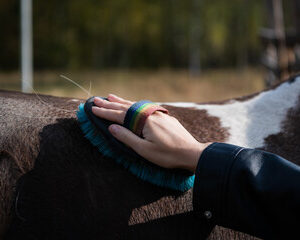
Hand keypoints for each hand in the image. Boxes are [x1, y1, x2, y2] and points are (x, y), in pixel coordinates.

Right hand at [92, 94, 210, 171]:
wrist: (192, 153)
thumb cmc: (168, 155)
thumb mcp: (144, 150)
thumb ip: (127, 137)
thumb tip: (111, 127)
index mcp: (144, 121)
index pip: (120, 115)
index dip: (106, 112)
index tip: (93, 108)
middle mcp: (151, 114)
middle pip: (127, 107)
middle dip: (111, 104)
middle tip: (97, 99)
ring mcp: (159, 114)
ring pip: (137, 105)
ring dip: (122, 101)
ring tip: (111, 96)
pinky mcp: (165, 117)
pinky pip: (146, 108)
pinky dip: (135, 105)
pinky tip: (133, 105)